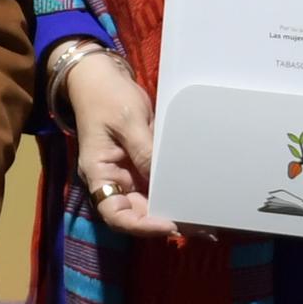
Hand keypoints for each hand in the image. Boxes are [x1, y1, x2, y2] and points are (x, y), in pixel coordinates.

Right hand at [54, 46, 184, 244]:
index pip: (116, 214)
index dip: (141, 226)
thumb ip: (146, 152)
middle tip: (200, 227)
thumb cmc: (107, 96)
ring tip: (203, 218)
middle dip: (165, 222)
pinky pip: (156, 185)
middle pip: (136, 214)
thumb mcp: (128, 121)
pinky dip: (173, 193)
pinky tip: (195, 196)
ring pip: (149, 203)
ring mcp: (127, 173)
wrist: (99, 76)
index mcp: (99, 172)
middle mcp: (112, 180)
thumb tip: (166, 181)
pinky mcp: (140, 164)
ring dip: (172, 211)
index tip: (170, 225)